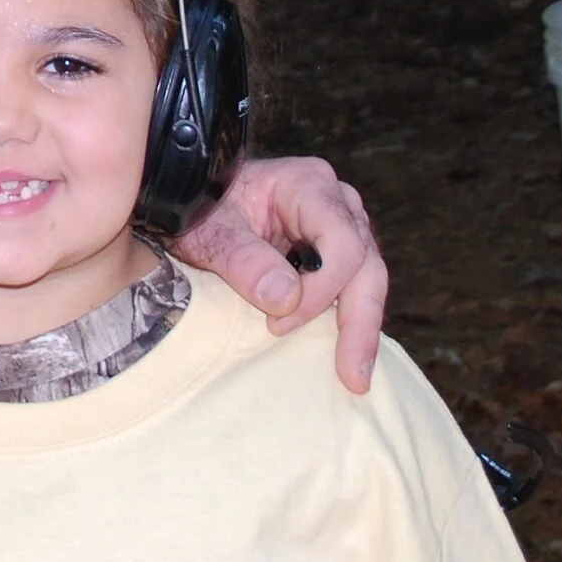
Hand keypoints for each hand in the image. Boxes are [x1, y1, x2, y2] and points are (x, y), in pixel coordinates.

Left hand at [173, 156, 387, 394]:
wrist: (193, 200)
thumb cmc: (201, 208)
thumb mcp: (209, 233)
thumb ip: (242, 260)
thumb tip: (287, 300)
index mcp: (308, 184)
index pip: (340, 242)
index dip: (321, 289)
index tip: (279, 324)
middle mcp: (335, 202)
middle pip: (365, 264)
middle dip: (360, 323)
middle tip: (353, 377)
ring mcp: (340, 225)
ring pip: (367, 279)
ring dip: (360, 328)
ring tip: (353, 377)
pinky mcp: (334, 252)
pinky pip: (352, 287)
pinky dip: (347, 321)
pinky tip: (343, 356)